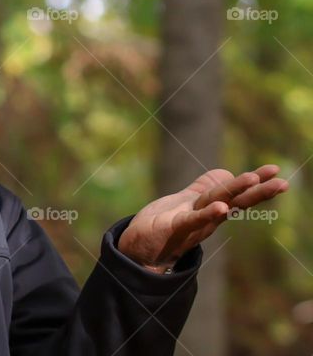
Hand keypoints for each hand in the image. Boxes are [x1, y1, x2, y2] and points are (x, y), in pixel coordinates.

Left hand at [117, 164, 288, 272]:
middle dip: (258, 191)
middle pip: (235, 200)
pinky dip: (206, 214)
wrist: (138, 250)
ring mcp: (192, 223)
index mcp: (209, 208)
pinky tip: (220, 208)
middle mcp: (206, 217)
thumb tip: (224, 173)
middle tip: (283, 182)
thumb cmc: (163, 225)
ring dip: (234, 192)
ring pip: (217, 204)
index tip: (275, 170)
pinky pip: (192, 220)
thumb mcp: (187, 202)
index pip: (236, 193)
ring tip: (253, 179)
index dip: (254, 182)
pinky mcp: (174, 228)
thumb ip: (205, 188)